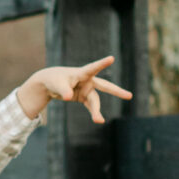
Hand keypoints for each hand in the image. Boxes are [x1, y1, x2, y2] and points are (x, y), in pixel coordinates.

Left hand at [16, 56, 131, 124]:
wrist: (49, 83)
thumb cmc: (54, 79)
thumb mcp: (57, 84)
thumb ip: (63, 90)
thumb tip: (68, 98)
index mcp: (82, 73)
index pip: (93, 68)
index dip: (102, 64)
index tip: (111, 58)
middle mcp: (87, 81)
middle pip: (105, 86)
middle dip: (116, 91)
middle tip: (129, 96)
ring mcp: (86, 89)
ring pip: (95, 101)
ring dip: (96, 111)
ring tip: (99, 121)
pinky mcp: (83, 97)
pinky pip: (91, 106)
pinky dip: (94, 113)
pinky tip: (98, 120)